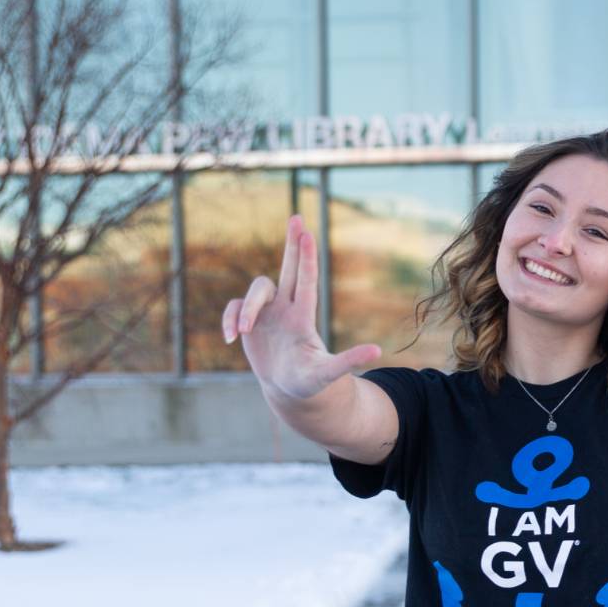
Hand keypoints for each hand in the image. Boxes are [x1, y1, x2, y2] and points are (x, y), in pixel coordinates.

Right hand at [221, 213, 380, 400]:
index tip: (307, 233)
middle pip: (289, 268)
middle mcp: (287, 309)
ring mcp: (268, 314)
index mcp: (304, 317)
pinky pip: (234, 309)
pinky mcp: (249, 323)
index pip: (306, 281)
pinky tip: (230, 338)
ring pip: (256, 290)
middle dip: (292, 244)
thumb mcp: (328, 373)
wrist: (289, 389)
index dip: (306, 257)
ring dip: (247, 309)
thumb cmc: (311, 382)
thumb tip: (377, 351)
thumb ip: (348, 361)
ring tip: (243, 332)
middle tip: (297, 217)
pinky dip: (229, 320)